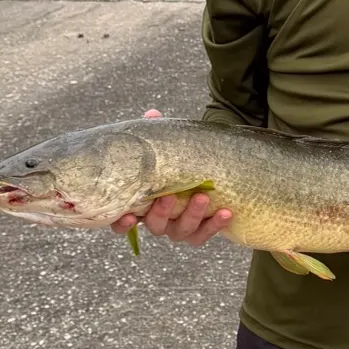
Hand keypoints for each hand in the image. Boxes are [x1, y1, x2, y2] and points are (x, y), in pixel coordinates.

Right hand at [110, 110, 232, 245]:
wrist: (201, 171)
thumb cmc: (172, 162)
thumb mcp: (163, 148)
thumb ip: (155, 135)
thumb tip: (152, 114)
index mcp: (140, 205)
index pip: (122, 221)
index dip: (122, 223)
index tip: (128, 215)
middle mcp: (157, 221)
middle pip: (154, 225)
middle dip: (162, 212)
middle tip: (170, 196)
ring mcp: (178, 228)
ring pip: (181, 231)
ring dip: (192, 215)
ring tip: (202, 197)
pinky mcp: (198, 231)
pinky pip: (204, 234)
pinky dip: (214, 225)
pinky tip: (226, 212)